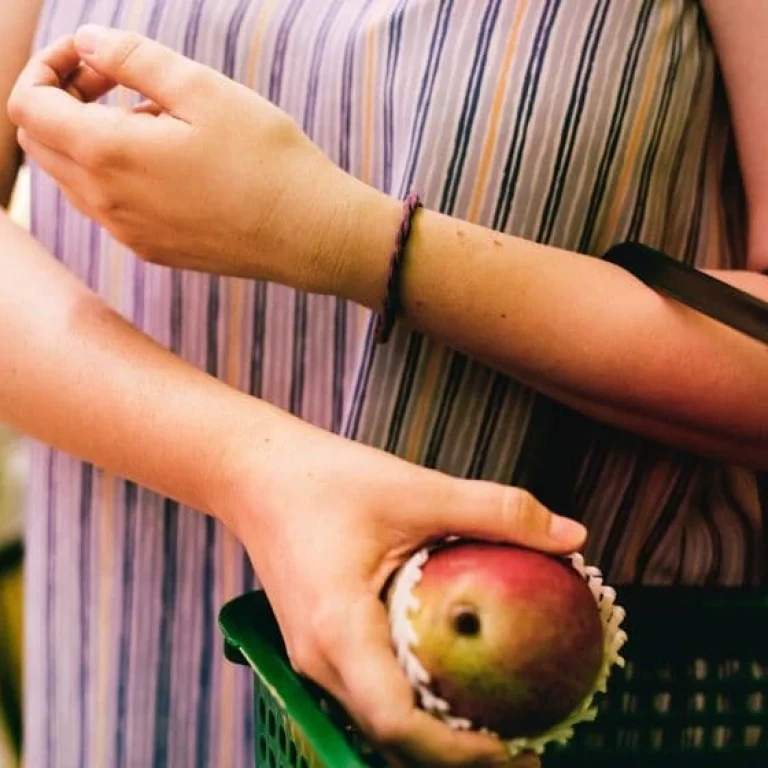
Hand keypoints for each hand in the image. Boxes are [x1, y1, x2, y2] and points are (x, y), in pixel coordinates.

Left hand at [7, 27, 388, 293]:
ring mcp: (128, 233)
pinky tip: (170, 162)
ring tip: (154, 121)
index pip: (27, 105)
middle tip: (115, 82)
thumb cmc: (265, 160)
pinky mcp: (153, 250)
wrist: (310, 235)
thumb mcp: (201, 89)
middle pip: (41, 144)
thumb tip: (88, 42)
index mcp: (107, 155)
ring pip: (72, 178)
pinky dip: (116, 174)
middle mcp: (105, 203)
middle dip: (62, 101)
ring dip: (90, 138)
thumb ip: (132, 58)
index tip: (94, 57)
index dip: (47, 67)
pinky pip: (108, 207)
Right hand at [220, 421, 586, 766]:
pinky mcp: (315, 641)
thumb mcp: (415, 488)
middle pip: (389, 734)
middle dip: (454, 753)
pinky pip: (365, 690)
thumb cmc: (323, 479)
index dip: (459, 751)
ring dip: (432, 731)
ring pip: (376, 717)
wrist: (254, 473)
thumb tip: (571, 534)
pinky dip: (410, 700)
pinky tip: (445, 679)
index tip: (517, 748)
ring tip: (492, 720)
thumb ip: (495, 510)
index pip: (398, 721)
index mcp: (339, 628)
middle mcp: (318, 656)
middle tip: (523, 742)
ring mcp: (311, 654)